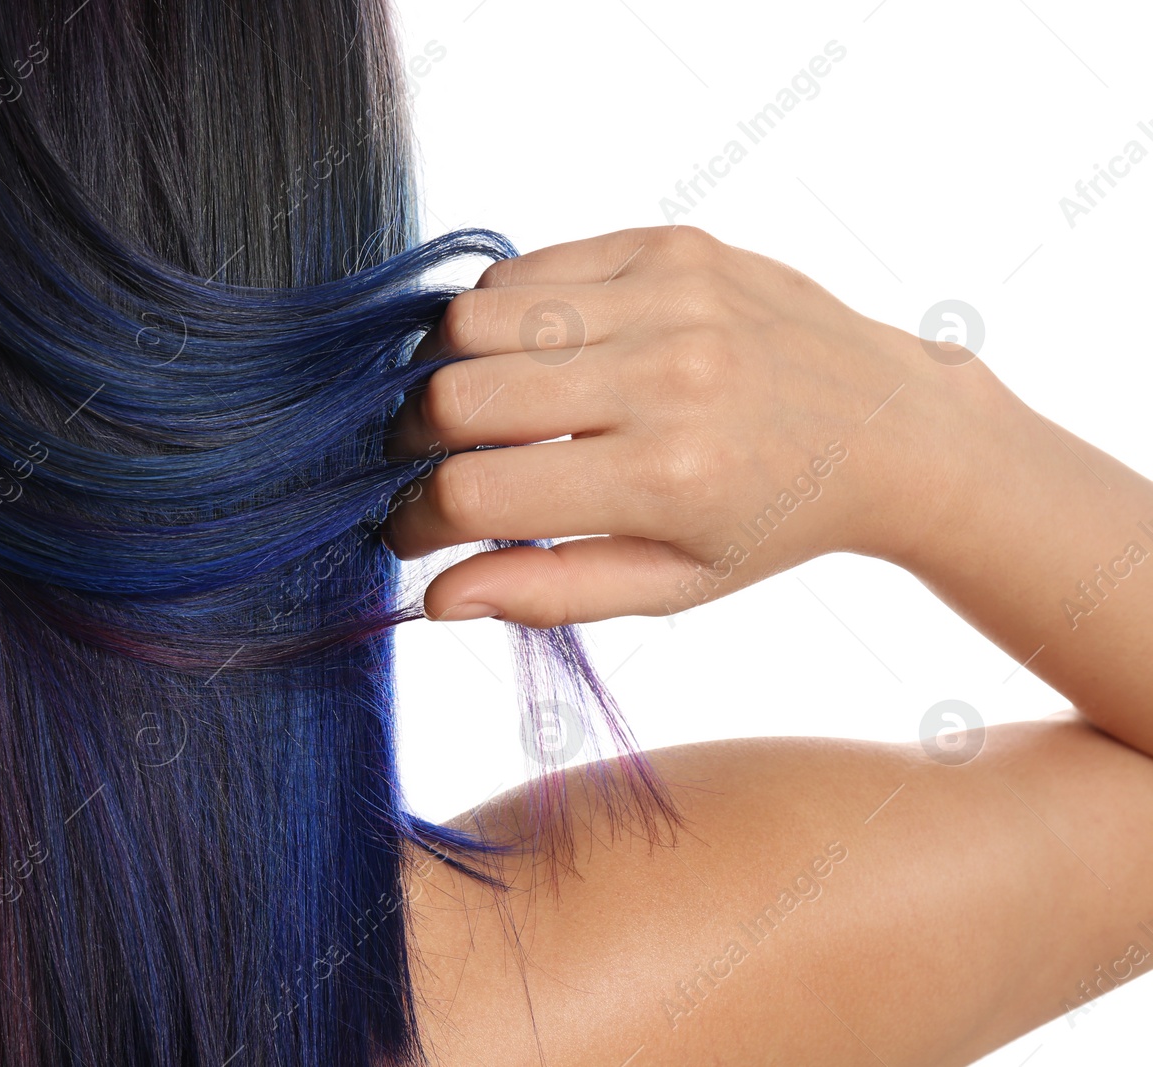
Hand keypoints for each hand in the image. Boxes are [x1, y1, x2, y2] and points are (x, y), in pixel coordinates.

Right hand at [379, 225, 991, 625]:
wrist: (887, 423)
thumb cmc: (771, 519)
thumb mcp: (671, 585)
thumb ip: (549, 591)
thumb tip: (436, 596)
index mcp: (665, 478)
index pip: (473, 494)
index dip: (417, 520)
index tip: (413, 528)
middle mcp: (665, 377)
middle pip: (455, 398)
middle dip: (415, 443)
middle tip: (435, 464)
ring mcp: (666, 297)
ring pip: (471, 320)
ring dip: (449, 371)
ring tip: (483, 408)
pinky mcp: (666, 246)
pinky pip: (523, 268)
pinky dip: (499, 315)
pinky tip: (533, 356)